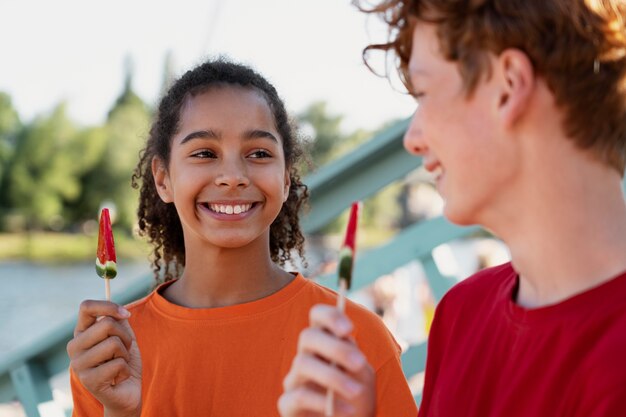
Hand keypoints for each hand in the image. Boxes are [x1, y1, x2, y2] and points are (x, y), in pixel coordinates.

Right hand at [67, 300, 141, 416]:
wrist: (127, 391)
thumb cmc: (124, 361)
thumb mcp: (123, 336)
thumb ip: (118, 320)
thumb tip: (119, 310)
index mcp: (81, 332)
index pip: (86, 307)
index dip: (109, 306)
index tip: (126, 314)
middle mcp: (74, 346)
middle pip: (106, 324)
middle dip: (125, 336)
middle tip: (124, 350)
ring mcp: (78, 364)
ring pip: (113, 343)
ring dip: (125, 354)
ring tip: (120, 364)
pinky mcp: (88, 380)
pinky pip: (118, 363)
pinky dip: (125, 369)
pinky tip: (118, 377)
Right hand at [278, 304, 374, 416]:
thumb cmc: (356, 397)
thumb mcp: (361, 375)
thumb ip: (353, 356)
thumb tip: (345, 340)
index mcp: (325, 343)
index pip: (317, 316)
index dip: (330, 316)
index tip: (349, 329)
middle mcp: (306, 355)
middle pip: (307, 336)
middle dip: (335, 347)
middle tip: (359, 363)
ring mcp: (294, 379)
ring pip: (301, 363)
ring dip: (333, 377)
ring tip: (356, 391)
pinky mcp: (287, 404)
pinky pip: (298, 396)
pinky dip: (324, 402)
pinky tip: (347, 410)